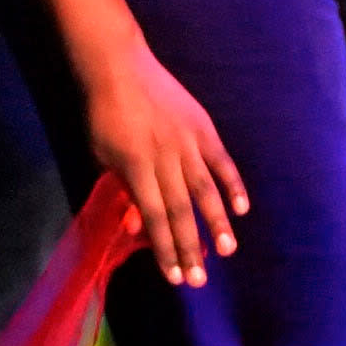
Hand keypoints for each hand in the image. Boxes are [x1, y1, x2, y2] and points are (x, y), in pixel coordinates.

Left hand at [82, 46, 250, 287]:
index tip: (175, 277)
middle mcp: (165, 159)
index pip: (155, 218)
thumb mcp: (103, 156)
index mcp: (136, 168)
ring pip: (205, 189)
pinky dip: (233, 184)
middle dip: (190, 247)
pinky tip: (241, 209)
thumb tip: (139, 225)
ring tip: (227, 250)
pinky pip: (221, 160)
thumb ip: (123, 190)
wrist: (119, 66)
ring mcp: (187, 142)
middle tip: (200, 279)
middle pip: (181, 211)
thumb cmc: (103, 115)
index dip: (165, 250)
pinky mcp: (202, 127)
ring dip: (217, 222)